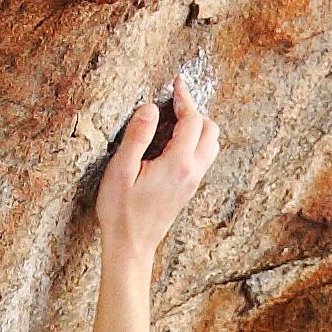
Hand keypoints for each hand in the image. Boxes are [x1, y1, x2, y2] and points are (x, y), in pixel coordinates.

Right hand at [97, 71, 221, 271]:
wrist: (131, 246)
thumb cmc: (121, 211)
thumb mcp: (121, 170)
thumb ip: (138, 135)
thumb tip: (150, 108)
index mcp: (178, 164)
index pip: (192, 120)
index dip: (185, 98)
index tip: (176, 84)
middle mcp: (192, 172)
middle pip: (211, 130)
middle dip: (195, 111)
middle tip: (174, 102)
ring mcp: (193, 182)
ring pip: (211, 145)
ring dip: (198, 127)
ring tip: (174, 120)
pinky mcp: (188, 190)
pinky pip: (202, 158)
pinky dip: (195, 142)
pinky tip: (172, 142)